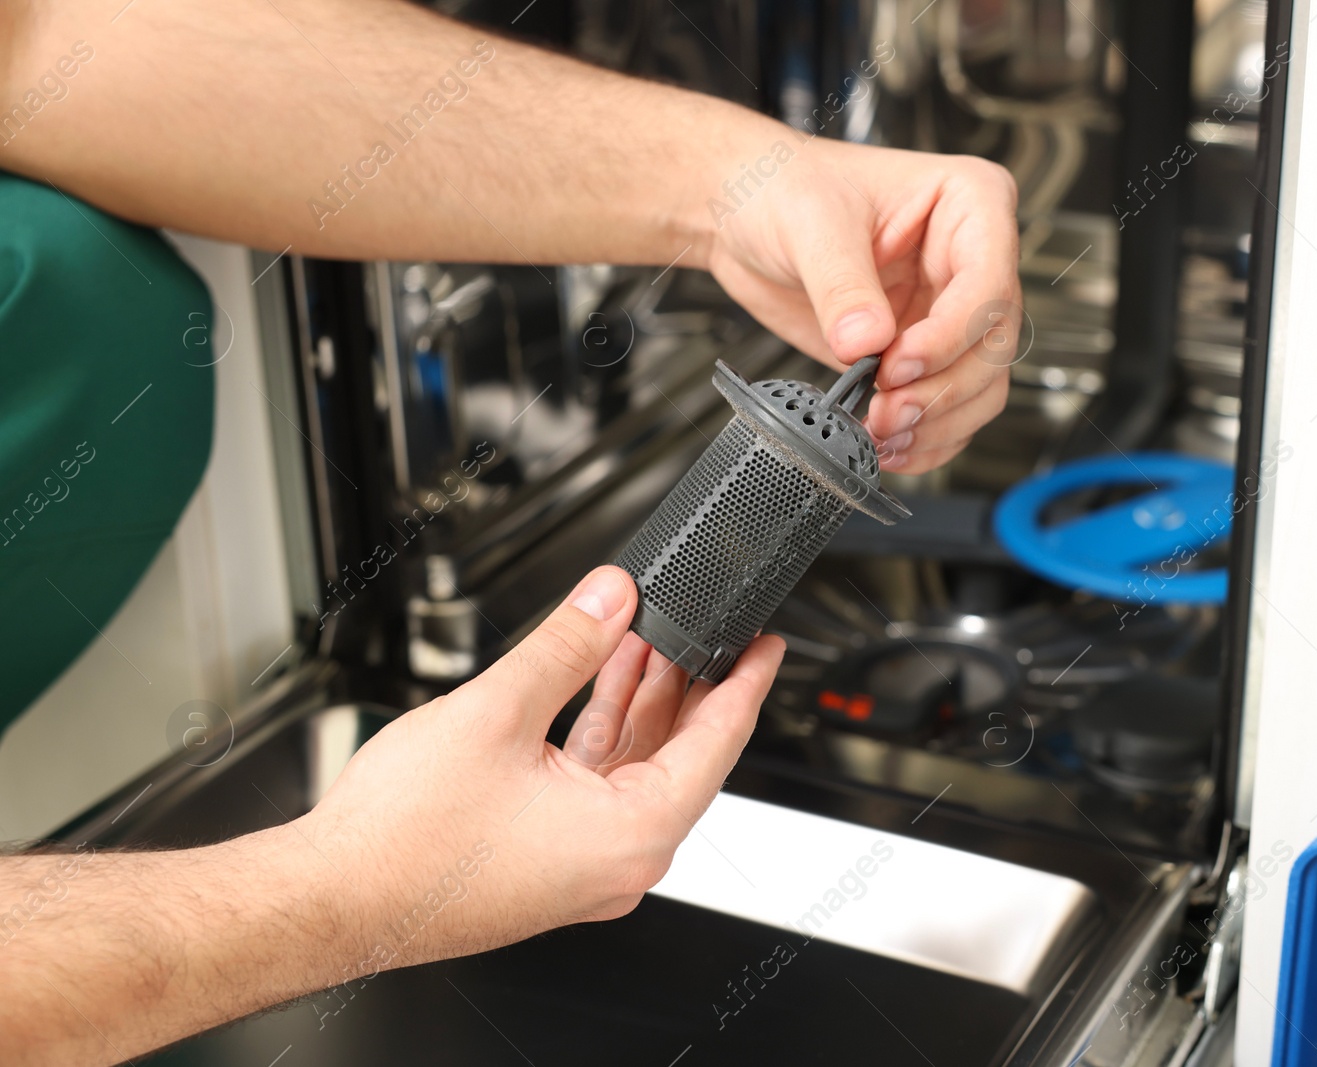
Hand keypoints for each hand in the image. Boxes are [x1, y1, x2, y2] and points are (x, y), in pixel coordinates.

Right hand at [301, 566, 783, 964]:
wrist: (327, 899)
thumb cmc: (402, 842)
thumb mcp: (498, 712)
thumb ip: (568, 646)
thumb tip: (611, 598)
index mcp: (631, 836)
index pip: (718, 745)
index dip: (747, 684)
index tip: (767, 647)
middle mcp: (616, 862)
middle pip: (680, 756)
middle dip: (688, 682)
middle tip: (706, 629)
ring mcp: (581, 866)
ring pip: (634, 769)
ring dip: (638, 701)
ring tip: (642, 638)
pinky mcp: (547, 861)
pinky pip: (594, 787)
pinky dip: (598, 732)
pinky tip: (590, 683)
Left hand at [704, 136, 1019, 473]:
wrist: (743, 215)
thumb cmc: (782, 185)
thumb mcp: (809, 223)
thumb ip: (842, 286)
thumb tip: (866, 343)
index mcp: (970, 202)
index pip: (990, 283)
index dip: (949, 335)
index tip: (897, 363)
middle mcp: (971, 260)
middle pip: (993, 345)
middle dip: (942, 390)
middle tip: (887, 411)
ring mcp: (948, 312)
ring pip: (981, 386)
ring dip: (937, 422)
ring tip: (882, 433)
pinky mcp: (920, 353)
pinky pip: (948, 409)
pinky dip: (925, 438)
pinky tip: (888, 445)